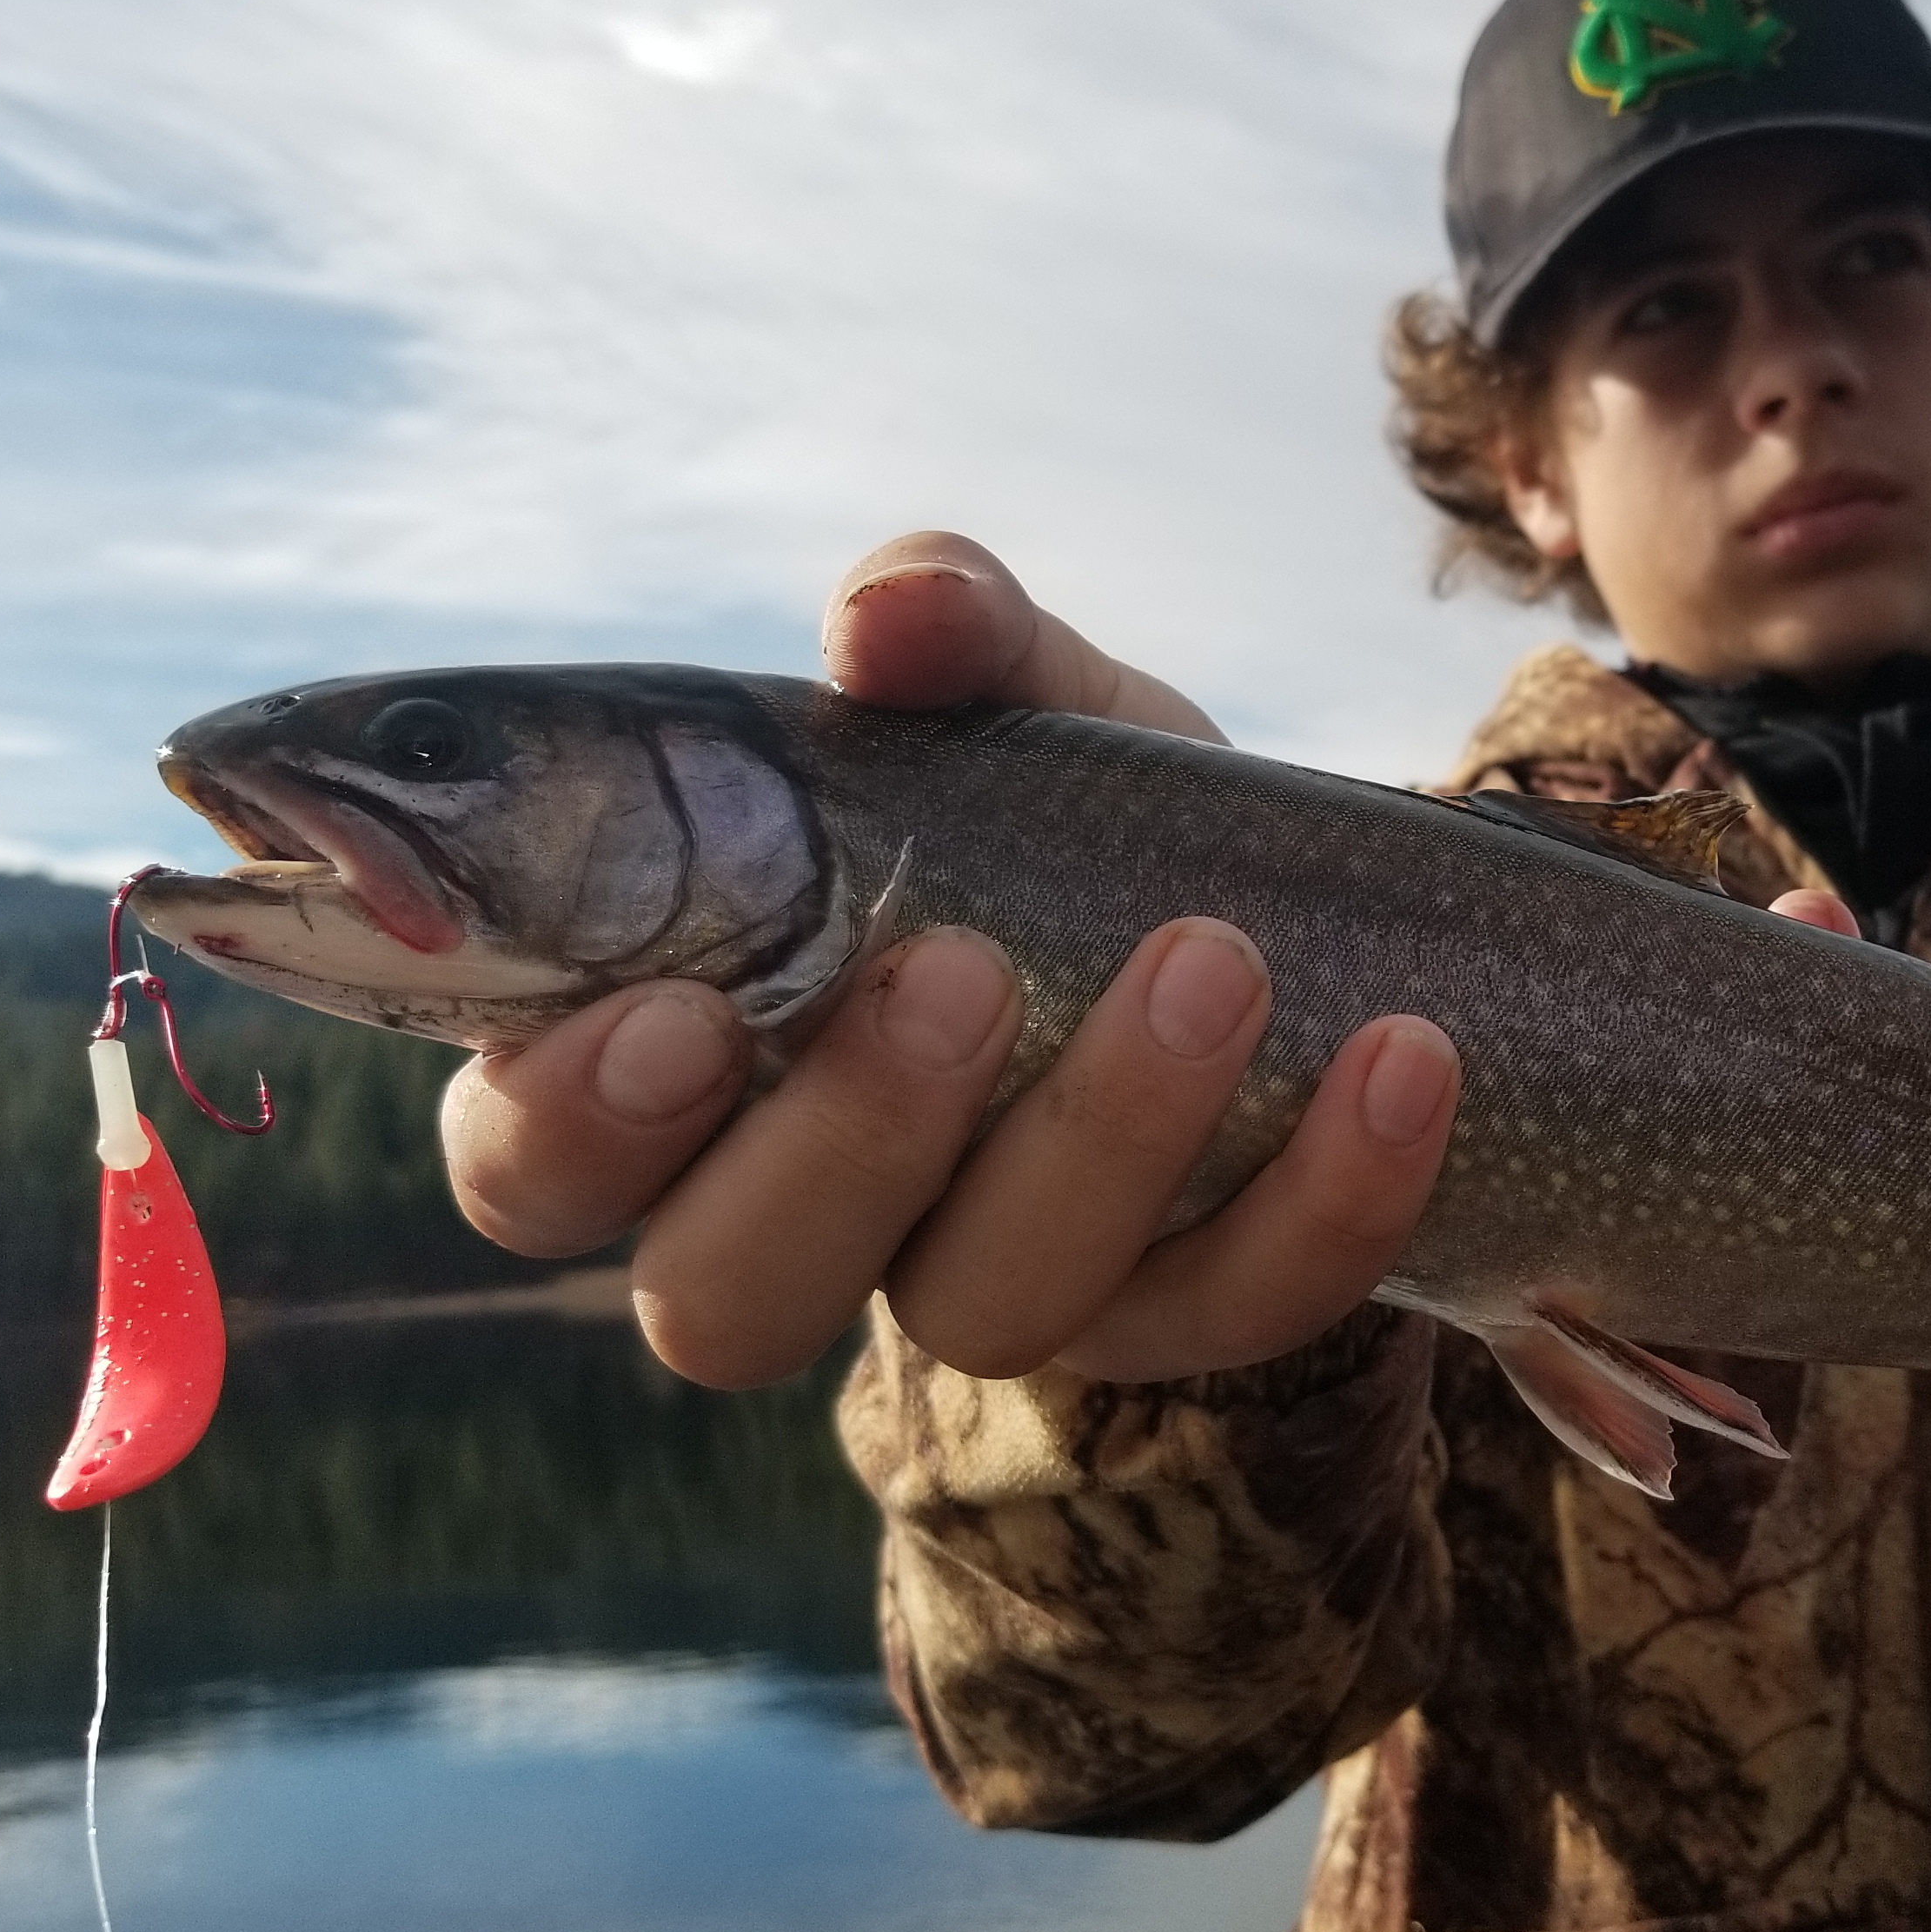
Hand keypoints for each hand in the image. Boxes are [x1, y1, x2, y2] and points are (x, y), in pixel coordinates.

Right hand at [442, 531, 1460, 1388]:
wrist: (1288, 928)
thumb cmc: (1062, 819)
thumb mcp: (1014, 705)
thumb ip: (944, 638)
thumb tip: (897, 610)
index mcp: (682, 1069)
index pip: (532, 1164)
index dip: (573, 1122)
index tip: (682, 1017)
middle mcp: (809, 1214)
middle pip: (728, 1296)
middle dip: (837, 1143)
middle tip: (957, 975)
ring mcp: (997, 1288)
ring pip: (991, 1309)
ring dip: (1105, 1136)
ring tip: (1216, 962)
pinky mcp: (1181, 1321)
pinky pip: (1238, 1308)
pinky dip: (1326, 1191)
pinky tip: (1399, 1056)